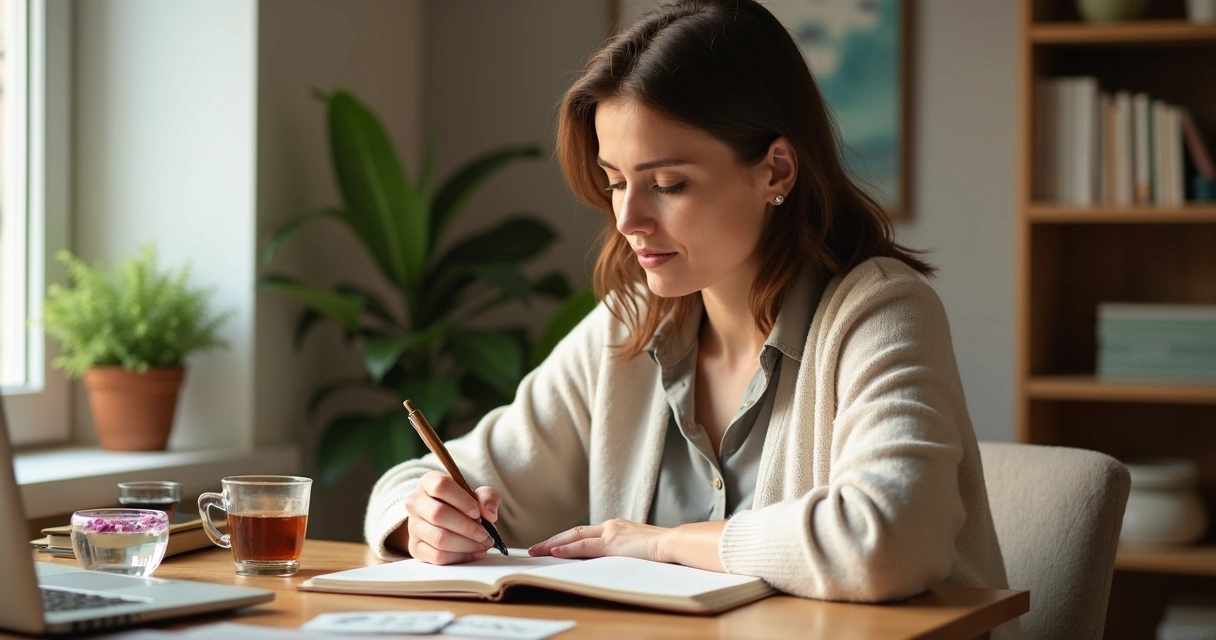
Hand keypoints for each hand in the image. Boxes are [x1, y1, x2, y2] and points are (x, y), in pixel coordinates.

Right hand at [404, 471, 499, 564]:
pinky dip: (459, 556)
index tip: (478, 513)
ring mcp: (413, 526)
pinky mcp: (415, 547)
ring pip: (439, 538)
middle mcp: (416, 503)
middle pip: (438, 514)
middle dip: (468, 527)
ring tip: (482, 544)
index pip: (441, 486)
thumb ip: (487, 497)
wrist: (445, 523)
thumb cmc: (462, 505)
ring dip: (466, 544)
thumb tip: (489, 512)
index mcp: (428, 482)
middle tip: (486, 534)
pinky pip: (438, 556)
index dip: (462, 500)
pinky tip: (472, 553)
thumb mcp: (477, 495)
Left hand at [528, 518, 669, 562]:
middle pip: (574, 531)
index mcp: (616, 527)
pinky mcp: (612, 544)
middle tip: (535, 548)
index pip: (585, 532)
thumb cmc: (663, 548)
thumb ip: (624, 550)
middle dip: (554, 540)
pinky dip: (568, 549)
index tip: (553, 545)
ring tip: (537, 550)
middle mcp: (610, 526)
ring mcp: (610, 533)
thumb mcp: (639, 548)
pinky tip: (555, 552)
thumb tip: (616, 560)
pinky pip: (584, 546)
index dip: (567, 539)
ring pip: (575, 537)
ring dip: (554, 544)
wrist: (674, 543)